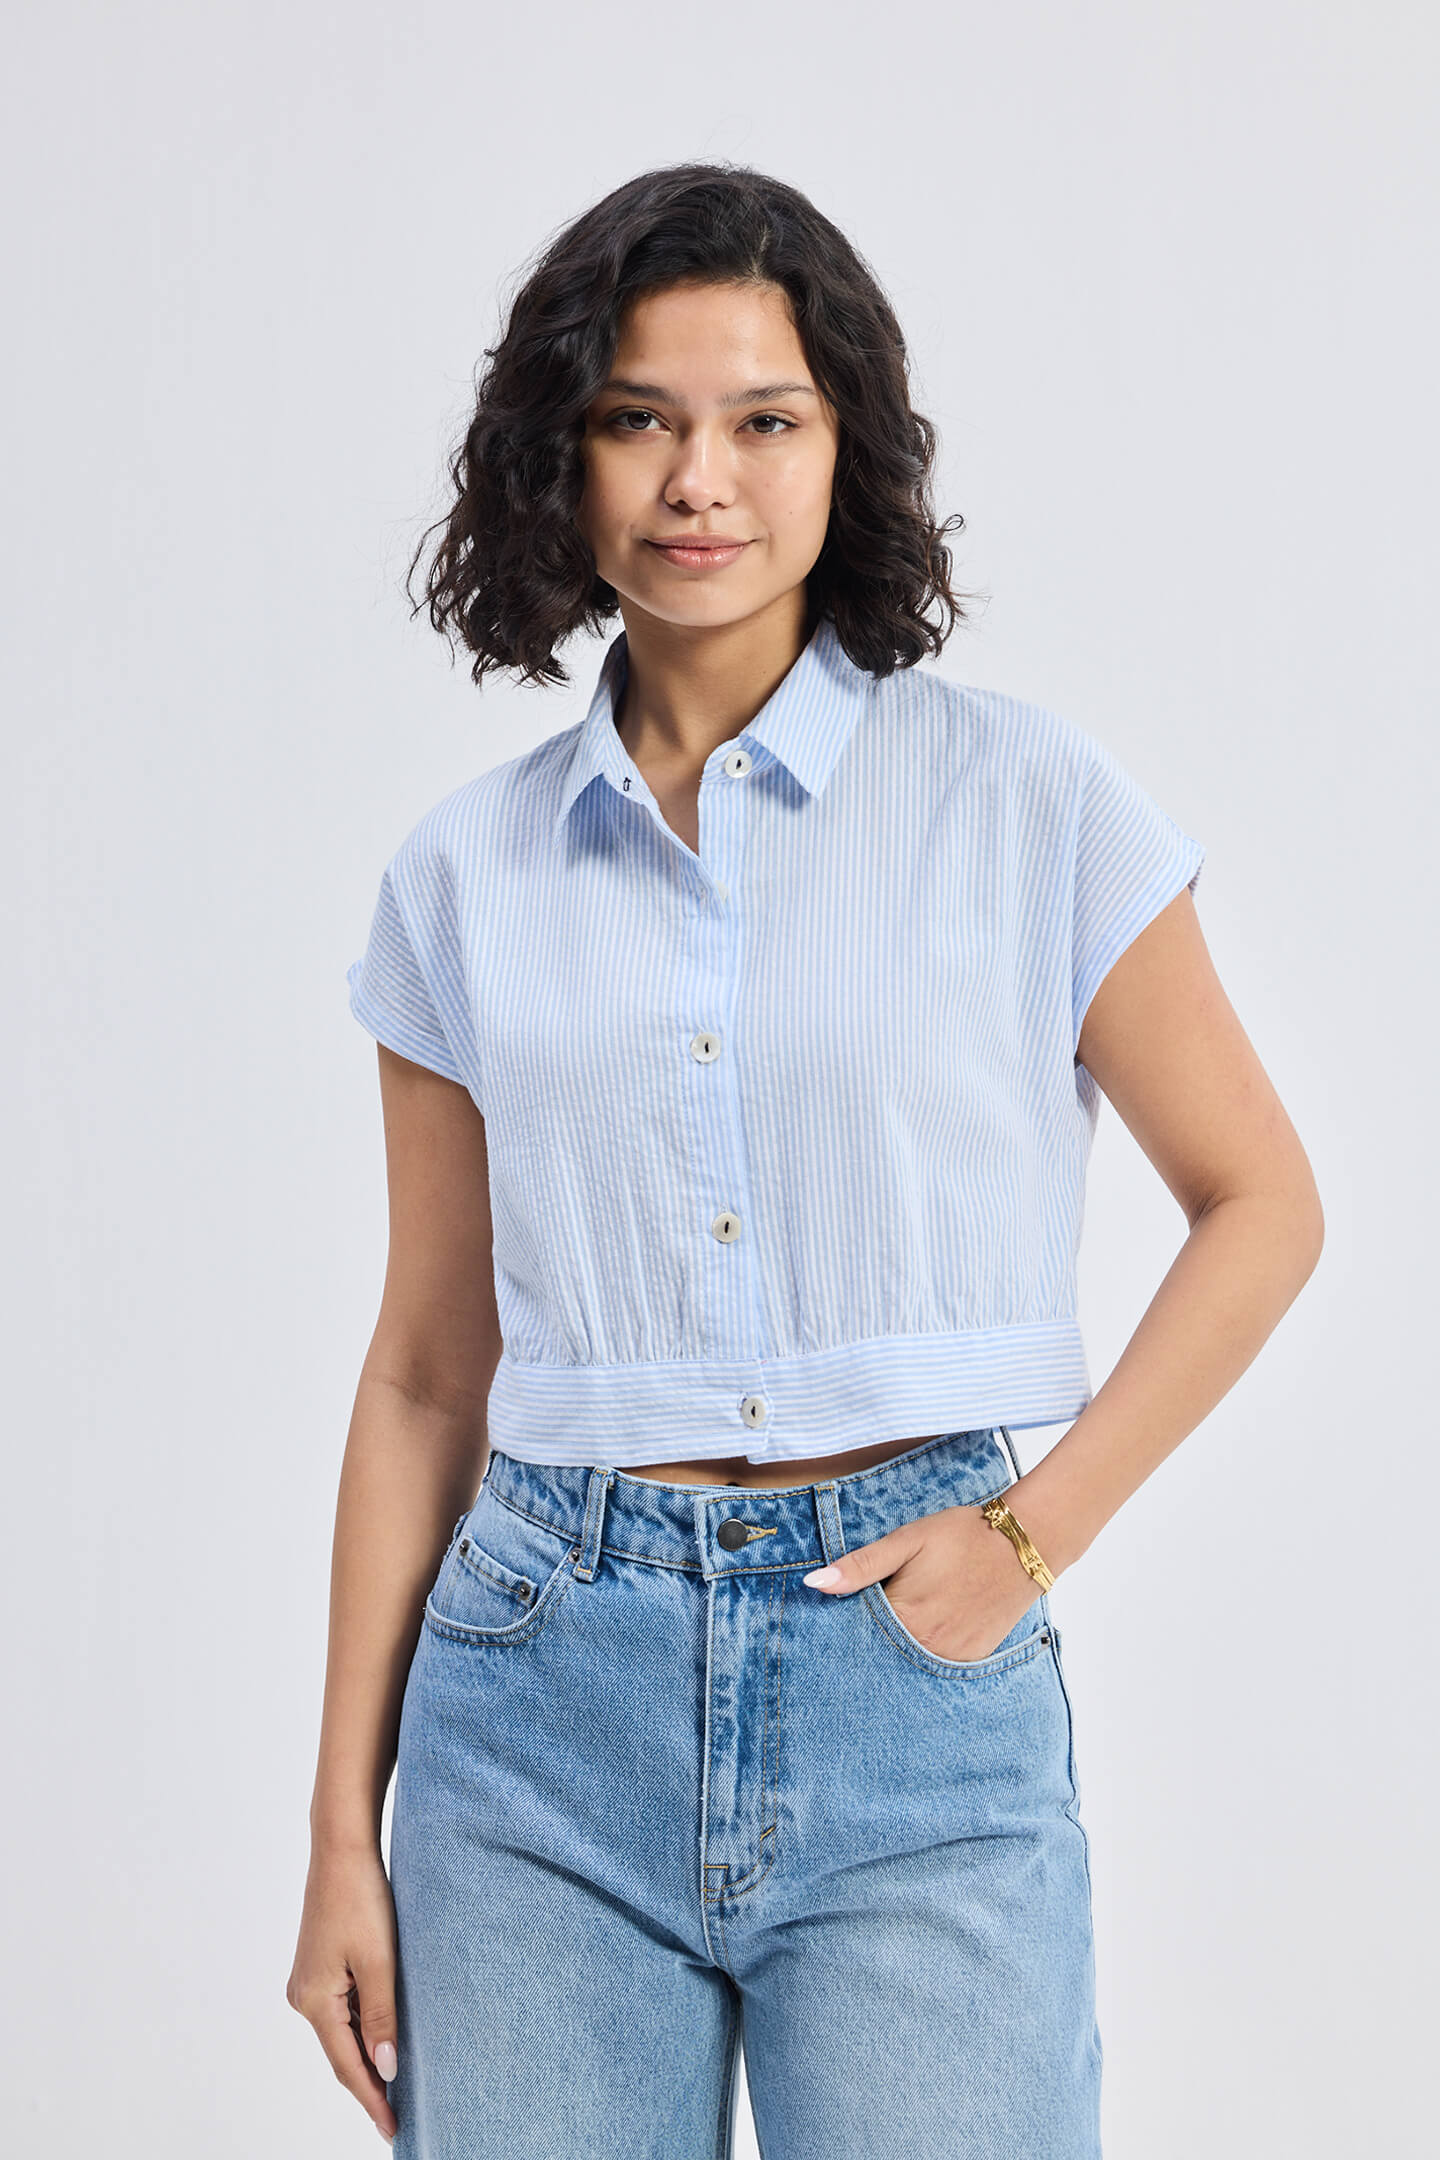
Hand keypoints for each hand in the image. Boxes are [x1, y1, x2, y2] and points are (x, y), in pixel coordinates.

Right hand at [286, 1840, 399, 2144]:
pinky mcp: (318, 1964)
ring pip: (342, 2030)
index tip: (392, 2129)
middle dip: (369, 2083)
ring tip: (396, 2082)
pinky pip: (342, 2008)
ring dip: (366, 2054)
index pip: (347, 2065)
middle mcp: (303, 1996)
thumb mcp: (379, 1961)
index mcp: (315, 2000)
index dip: (372, 2099)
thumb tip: (386, 2069)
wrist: (342, 1848)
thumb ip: (382, 2018)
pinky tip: (382, 2035)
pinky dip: (361, 2026)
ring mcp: (308, 1980)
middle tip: (398, 2115)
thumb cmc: (361, 1897)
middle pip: (341, 2052)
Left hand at [802, 1500, 1046, 1661]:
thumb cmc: (961, 1536)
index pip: (857, 1634)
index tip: (837, 1617)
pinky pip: (938, 1665)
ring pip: (908, 1663)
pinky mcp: (973, 1659)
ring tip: (901, 1624)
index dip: (845, 1624)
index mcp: (905, 1617)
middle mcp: (927, 1646)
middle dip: (870, 1641)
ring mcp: (952, 1657)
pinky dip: (925, 1653)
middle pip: (882, 1652)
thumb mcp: (907, 1541)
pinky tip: (926, 1632)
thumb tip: (815, 1583)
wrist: (1023, 1545)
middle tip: (873, 1619)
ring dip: (898, 1649)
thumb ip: (860, 1566)